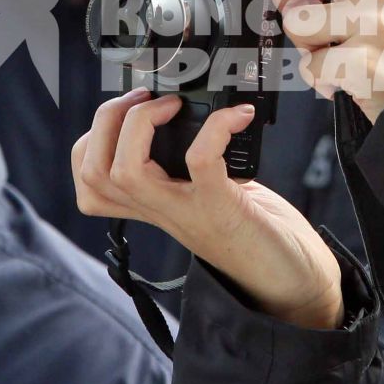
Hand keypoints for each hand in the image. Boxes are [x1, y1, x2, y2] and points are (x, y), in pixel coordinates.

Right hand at [72, 88, 344, 330]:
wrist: (294, 285)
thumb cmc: (259, 237)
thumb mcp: (211, 198)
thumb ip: (192, 169)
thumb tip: (195, 119)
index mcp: (155, 208)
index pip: (90, 183)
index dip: (89, 143)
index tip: (122, 115)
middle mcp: (162, 212)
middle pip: (94, 172)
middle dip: (106, 122)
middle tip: (143, 98)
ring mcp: (188, 212)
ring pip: (126, 172)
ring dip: (141, 124)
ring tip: (170, 104)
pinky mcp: (223, 208)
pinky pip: (200, 160)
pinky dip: (215, 128)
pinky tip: (236, 116)